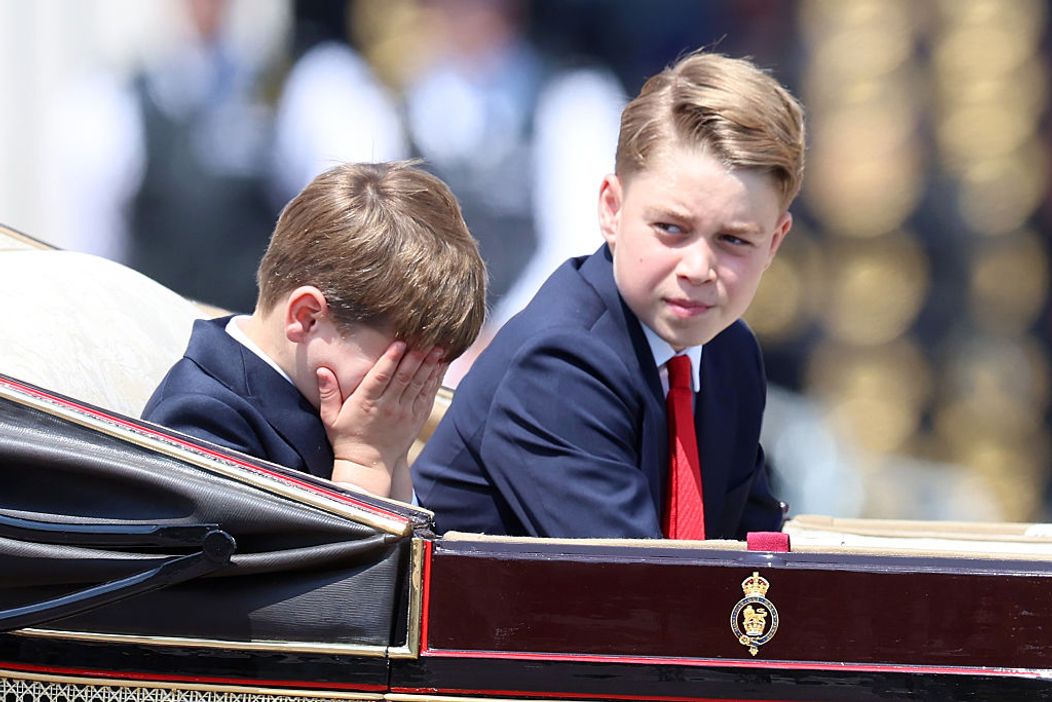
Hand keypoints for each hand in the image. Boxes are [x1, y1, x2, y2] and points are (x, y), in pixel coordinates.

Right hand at [318, 343, 445, 497]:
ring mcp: (404, 413)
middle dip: (416, 357)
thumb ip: (328, 392)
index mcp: (366, 403)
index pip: (380, 377)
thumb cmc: (347, 439)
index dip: (391, 359)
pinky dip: (434, 380)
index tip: (399, 343)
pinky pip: (427, 396)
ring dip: (429, 366)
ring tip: (439, 348)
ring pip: (419, 385)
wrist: (368, 466)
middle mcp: (388, 407)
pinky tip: (440, 366)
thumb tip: (322, 370)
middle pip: (404, 378)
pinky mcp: (416, 419)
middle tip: (426, 339)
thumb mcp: (330, 417)